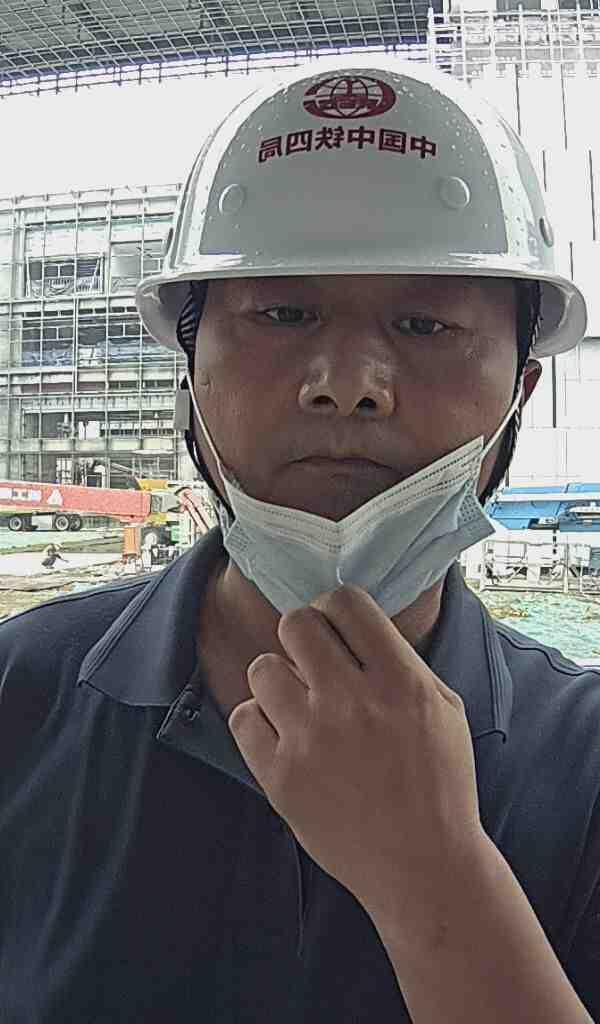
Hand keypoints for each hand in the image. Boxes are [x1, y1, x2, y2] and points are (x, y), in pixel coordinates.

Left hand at [228, 585, 485, 944]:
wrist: (422, 866)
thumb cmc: (438, 783)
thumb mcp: (444, 708)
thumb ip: (399, 661)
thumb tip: (352, 623)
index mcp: (400, 681)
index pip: (346, 602)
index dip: (335, 609)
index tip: (335, 630)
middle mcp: (352, 703)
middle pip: (295, 624)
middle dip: (302, 639)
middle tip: (314, 666)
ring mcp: (311, 739)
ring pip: (262, 667)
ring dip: (279, 682)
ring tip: (299, 708)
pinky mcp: (280, 776)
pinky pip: (243, 717)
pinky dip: (260, 724)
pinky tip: (286, 740)